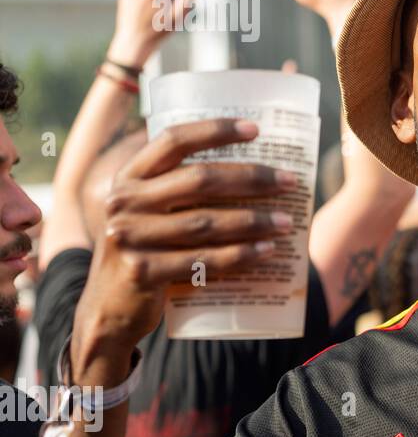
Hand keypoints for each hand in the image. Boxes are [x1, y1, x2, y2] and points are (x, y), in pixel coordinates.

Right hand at [71, 120, 297, 372]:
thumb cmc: (147, 249)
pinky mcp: (143, 272)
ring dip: (253, 221)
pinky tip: (267, 251)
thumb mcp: (149, 211)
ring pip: (205, 222)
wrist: (109, 307)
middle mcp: (124, 202)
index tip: (256, 129)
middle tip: (290, 181)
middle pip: (199, 180)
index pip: (174, 140)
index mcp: (129, 177)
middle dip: (251, 178)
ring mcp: (130, 237)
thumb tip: (255, 168)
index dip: (215, 131)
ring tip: (286, 221)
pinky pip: (203, 260)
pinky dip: (240, 255)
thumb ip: (180, 188)